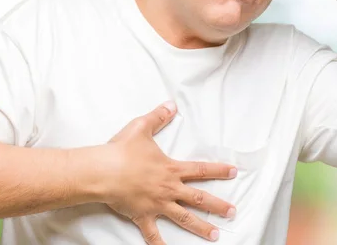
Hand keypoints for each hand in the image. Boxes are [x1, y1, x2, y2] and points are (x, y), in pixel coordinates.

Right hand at [104, 101, 237, 243]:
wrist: (103, 171)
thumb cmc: (122, 150)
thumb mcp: (142, 128)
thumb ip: (158, 117)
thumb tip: (171, 105)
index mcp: (171, 169)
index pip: (201, 169)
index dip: (219, 170)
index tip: (233, 172)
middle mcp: (168, 188)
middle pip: (199, 199)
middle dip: (218, 206)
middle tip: (232, 212)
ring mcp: (157, 204)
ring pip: (184, 218)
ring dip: (201, 227)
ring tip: (216, 235)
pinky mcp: (142, 216)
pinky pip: (153, 234)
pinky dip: (160, 244)